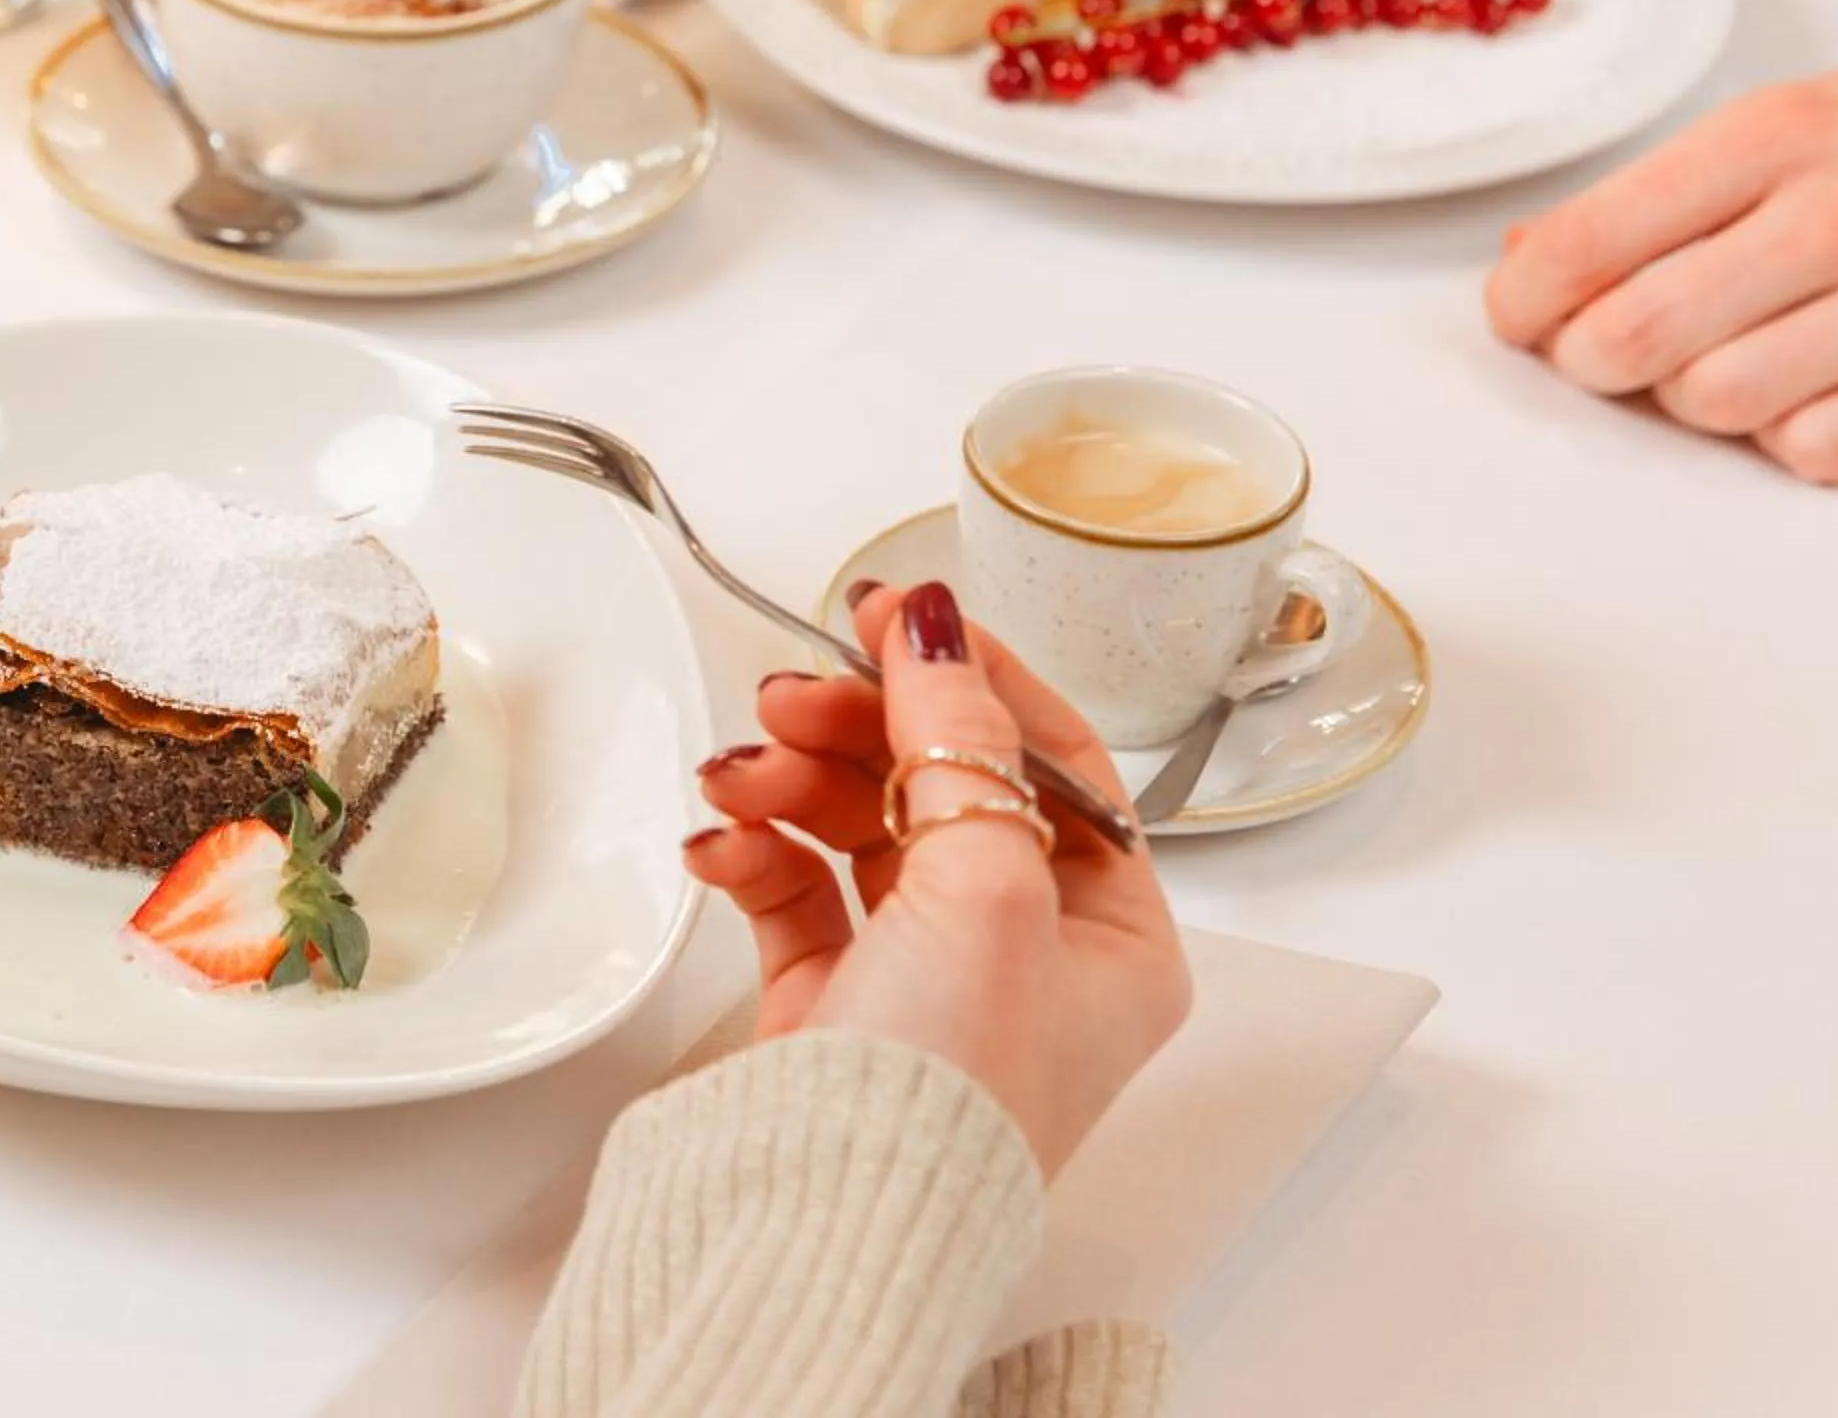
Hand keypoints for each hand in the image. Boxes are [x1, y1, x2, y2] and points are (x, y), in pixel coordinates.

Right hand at [687, 581, 1190, 1179]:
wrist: (829, 1221)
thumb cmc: (950, 1099)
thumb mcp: (987, 883)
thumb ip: (959, 737)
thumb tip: (936, 629)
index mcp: (1113, 935)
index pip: (1053, 759)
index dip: (975, 677)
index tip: (896, 618)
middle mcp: (1027, 952)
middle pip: (942, 779)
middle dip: (859, 727)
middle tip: (796, 689)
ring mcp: (925, 974)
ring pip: (859, 822)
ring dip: (795, 780)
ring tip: (743, 771)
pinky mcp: (834, 1001)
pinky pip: (794, 887)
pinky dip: (755, 849)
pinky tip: (724, 840)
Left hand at [1487, 31, 1837, 484]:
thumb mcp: (1796, 120)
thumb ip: (1661, 193)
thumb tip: (1528, 257)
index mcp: (1774, 137)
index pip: (1587, 239)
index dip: (1523, 298)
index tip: (1520, 313)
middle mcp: (1836, 218)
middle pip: (1633, 336)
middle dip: (1587, 360)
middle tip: (1602, 350)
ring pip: (1713, 403)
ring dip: (1687, 399)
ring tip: (1717, 360)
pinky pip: (1813, 451)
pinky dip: (1784, 437)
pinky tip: (1802, 392)